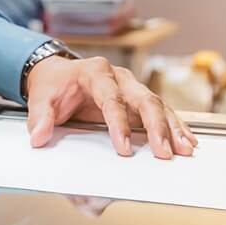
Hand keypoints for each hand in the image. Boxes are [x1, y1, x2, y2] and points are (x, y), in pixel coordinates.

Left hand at [25, 56, 196, 158]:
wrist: (57, 73)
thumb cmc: (53, 85)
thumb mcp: (40, 98)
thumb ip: (40, 118)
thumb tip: (38, 137)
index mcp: (95, 73)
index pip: (112, 98)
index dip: (119, 123)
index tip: (123, 147)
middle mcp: (119, 77)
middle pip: (144, 99)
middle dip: (157, 127)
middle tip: (165, 151)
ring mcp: (132, 88)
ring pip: (158, 105)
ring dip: (172, 128)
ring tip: (184, 149)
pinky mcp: (138, 100)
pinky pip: (160, 112)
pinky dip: (174, 126)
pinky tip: (187, 141)